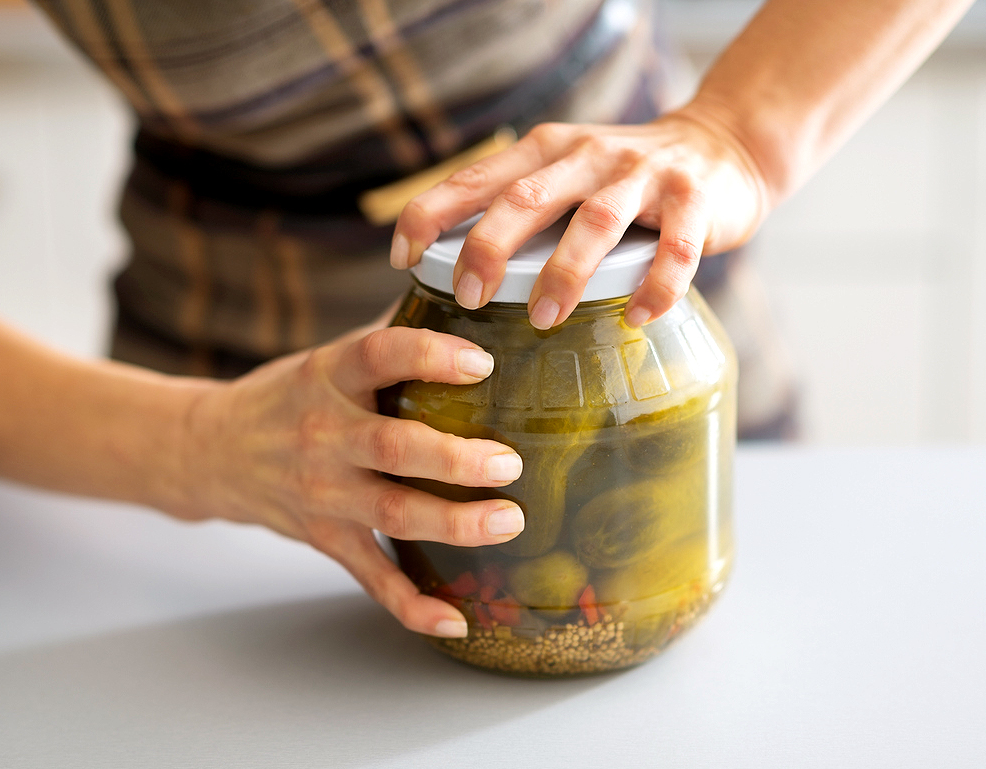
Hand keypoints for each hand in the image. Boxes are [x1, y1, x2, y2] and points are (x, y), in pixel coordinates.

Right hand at [172, 323, 524, 637]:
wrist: (211, 451)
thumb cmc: (283, 398)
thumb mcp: (324, 358)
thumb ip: (386, 340)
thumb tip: (462, 302)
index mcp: (328, 377)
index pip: (378, 356)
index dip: (429, 356)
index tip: (480, 363)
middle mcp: (324, 434)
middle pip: (394, 447)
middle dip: (456, 458)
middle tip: (509, 461)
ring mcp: (324, 491)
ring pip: (393, 512)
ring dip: (454, 522)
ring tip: (509, 520)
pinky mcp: (325, 536)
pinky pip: (371, 576)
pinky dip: (411, 604)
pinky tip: (455, 617)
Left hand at [389, 107, 769, 327]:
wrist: (722, 145)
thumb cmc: (621, 180)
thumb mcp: (563, 174)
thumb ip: (518, 206)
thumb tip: (451, 269)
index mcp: (545, 152)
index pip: (474, 178)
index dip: (431, 214)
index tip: (404, 258)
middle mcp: (587, 156)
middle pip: (526, 199)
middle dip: (489, 248)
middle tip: (468, 297)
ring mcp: (642, 176)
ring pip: (594, 223)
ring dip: (564, 273)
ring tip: (542, 319)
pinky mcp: (693, 200)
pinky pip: (673, 249)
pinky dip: (655, 285)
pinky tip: (636, 318)